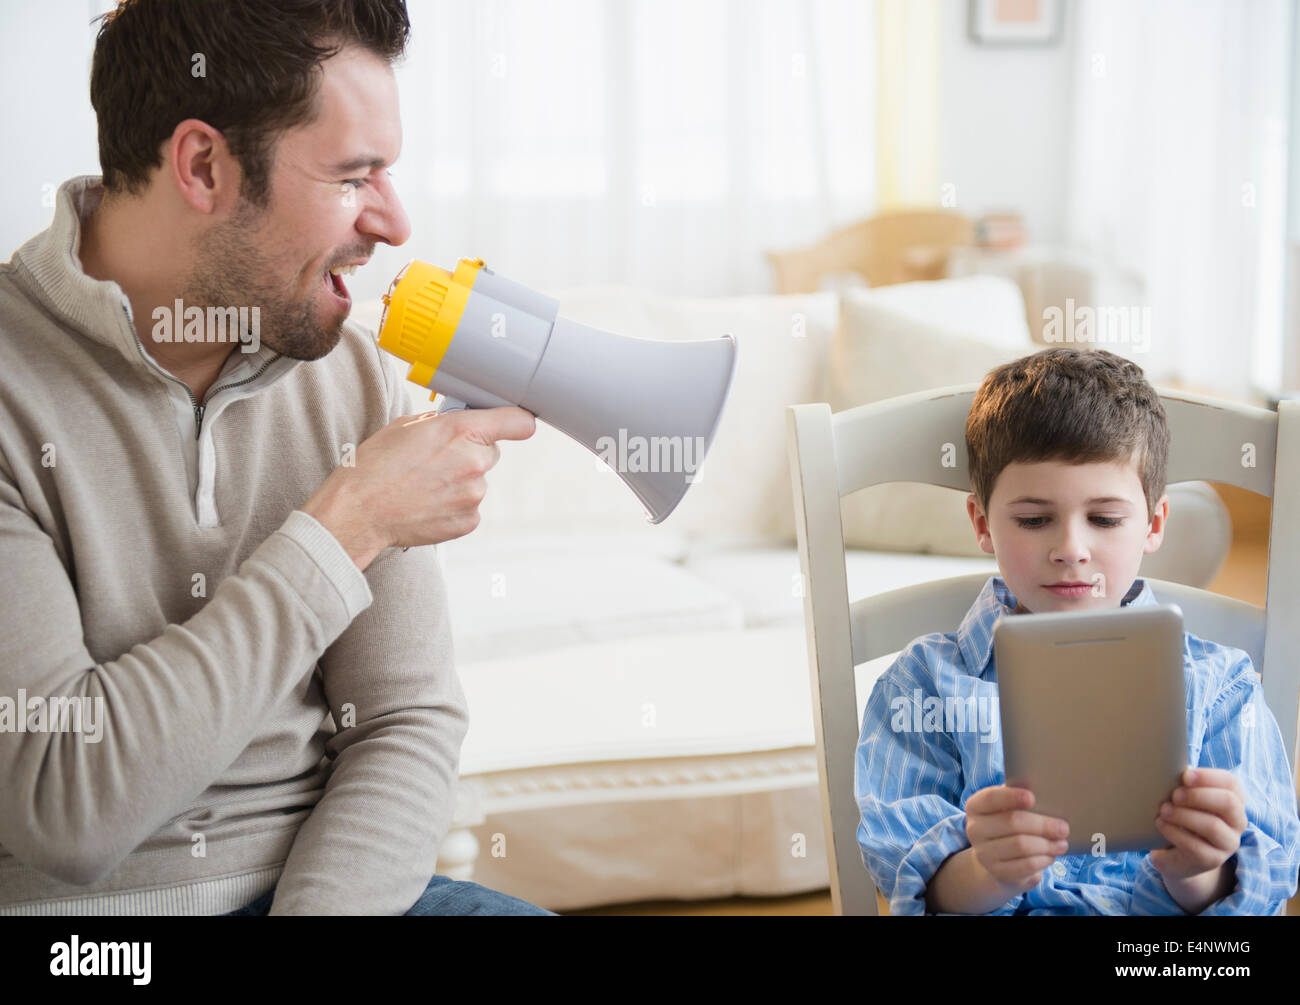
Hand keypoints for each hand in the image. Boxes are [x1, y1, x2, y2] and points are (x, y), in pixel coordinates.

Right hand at [301, 406, 535, 569]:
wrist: (358, 511)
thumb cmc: (375, 466)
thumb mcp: (407, 426)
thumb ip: (444, 422)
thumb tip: (463, 423)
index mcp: (460, 431)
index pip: (516, 421)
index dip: (517, 421)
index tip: (519, 423)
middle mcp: (474, 462)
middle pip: (491, 452)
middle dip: (470, 453)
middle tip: (436, 461)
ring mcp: (474, 495)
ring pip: (478, 481)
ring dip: (459, 481)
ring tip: (424, 485)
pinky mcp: (469, 520)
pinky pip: (470, 506)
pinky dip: (453, 505)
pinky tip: (427, 503)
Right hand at [964, 784, 1069, 894]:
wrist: (998, 857)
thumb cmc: (1010, 824)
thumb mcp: (1010, 808)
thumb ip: (1021, 799)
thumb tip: (1047, 795)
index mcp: (976, 806)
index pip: (991, 798)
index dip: (1011, 797)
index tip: (1032, 798)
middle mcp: (975, 829)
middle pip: (1012, 822)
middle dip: (1042, 825)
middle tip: (1064, 827)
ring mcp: (984, 853)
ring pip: (1021, 846)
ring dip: (1047, 844)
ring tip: (1062, 843)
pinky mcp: (998, 871)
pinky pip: (1026, 865)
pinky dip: (1043, 859)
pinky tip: (1051, 855)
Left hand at [1149, 767, 1245, 882]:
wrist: (1178, 854)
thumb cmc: (1182, 815)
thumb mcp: (1185, 798)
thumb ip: (1185, 784)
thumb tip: (1169, 765)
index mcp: (1233, 799)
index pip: (1230, 783)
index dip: (1208, 777)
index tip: (1184, 775)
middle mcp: (1237, 822)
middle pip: (1228, 803)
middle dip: (1197, 796)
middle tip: (1174, 795)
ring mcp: (1228, 843)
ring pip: (1212, 826)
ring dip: (1183, 815)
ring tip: (1163, 810)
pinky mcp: (1212, 860)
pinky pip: (1196, 846)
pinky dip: (1174, 832)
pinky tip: (1161, 824)